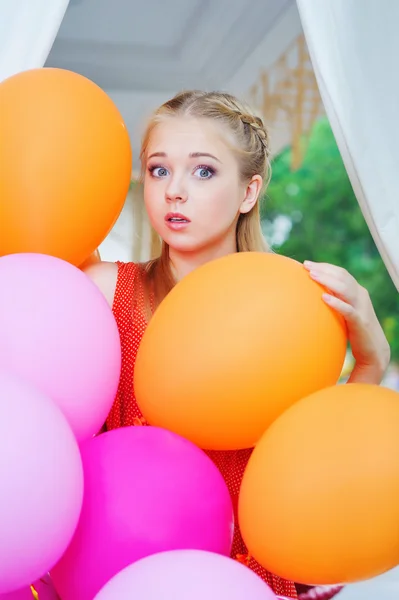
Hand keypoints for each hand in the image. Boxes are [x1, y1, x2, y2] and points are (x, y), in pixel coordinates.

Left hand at [303, 261, 390, 383]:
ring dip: (328, 280)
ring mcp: (361, 308)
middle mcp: (360, 296)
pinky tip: (324, 298)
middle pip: (342, 276)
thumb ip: (335, 301)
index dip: (325, 267)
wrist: (373, 350)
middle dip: (324, 269)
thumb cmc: (355, 330)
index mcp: (357, 292)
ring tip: (312, 276)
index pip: (341, 273)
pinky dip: (336, 303)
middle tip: (306, 266)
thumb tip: (314, 295)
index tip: (307, 264)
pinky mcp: (360, 322)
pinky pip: (348, 310)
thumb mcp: (344, 312)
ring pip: (346, 289)